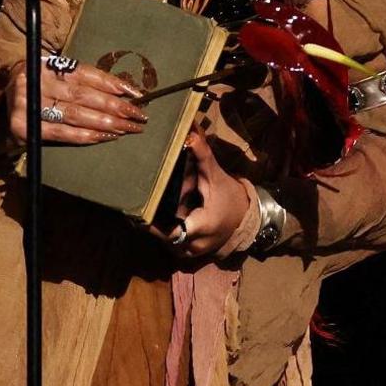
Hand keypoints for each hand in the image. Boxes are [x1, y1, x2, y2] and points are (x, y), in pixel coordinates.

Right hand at [0, 56, 149, 147]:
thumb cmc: (35, 89)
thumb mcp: (52, 75)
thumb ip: (78, 79)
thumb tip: (120, 91)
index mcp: (44, 64)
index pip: (84, 73)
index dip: (111, 83)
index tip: (135, 94)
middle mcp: (33, 81)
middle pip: (82, 95)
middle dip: (115, 107)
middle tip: (138, 116)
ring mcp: (27, 106)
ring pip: (75, 114)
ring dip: (106, 123)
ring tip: (128, 128)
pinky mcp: (23, 128)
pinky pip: (62, 133)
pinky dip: (86, 136)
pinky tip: (105, 137)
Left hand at [148, 125, 252, 258]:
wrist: (247, 218)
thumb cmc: (231, 197)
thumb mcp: (216, 176)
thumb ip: (202, 156)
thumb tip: (190, 134)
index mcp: (201, 227)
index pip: (168, 231)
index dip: (151, 221)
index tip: (138, 207)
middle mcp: (193, 245)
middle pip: (162, 233)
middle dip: (152, 218)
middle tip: (137, 201)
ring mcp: (190, 252)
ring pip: (164, 239)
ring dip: (157, 224)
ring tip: (144, 207)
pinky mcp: (188, 252)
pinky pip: (169, 242)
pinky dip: (163, 229)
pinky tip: (156, 215)